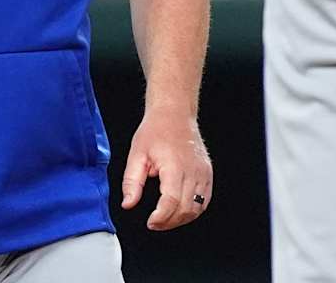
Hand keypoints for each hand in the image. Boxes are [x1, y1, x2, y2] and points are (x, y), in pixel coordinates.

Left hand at [121, 108, 211, 230]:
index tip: (150, 222)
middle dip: (168, 222)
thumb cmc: (156, 129)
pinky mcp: (208, 173)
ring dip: (181, 219)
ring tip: (165, 218)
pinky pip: (204, 200)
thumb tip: (128, 203)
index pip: (171, 202)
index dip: (161, 217)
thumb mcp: (136, 154)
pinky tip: (179, 210)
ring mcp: (203, 173)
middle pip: (185, 209)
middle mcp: (192, 171)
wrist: (174, 112)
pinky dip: (193, 210)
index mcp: (174, 166)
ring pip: (197, 208)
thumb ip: (131, 182)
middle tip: (154, 223)